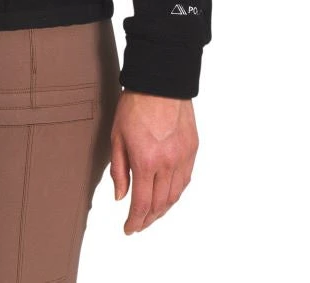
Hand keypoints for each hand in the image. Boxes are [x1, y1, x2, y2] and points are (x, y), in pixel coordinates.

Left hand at [109, 90, 198, 233]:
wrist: (160, 81)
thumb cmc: (134, 105)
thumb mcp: (117, 136)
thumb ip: (119, 170)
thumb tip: (121, 197)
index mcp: (146, 161)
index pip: (142, 204)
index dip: (135, 221)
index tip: (128, 229)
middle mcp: (168, 163)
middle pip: (160, 204)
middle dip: (148, 219)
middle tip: (138, 224)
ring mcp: (183, 157)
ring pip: (175, 195)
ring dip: (163, 210)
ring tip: (152, 214)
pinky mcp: (193, 149)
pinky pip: (186, 180)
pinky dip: (176, 193)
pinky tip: (168, 195)